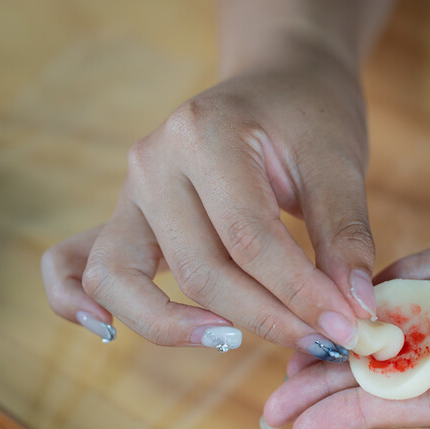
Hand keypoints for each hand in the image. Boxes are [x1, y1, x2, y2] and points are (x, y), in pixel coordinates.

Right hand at [42, 42, 377, 356]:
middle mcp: (154, 162)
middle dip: (265, 319)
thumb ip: (344, 236)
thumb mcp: (338, 163)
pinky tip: (107, 331)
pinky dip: (77, 301)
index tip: (347, 331)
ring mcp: (130, 190)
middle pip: (199, 271)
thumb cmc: (308, 116)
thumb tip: (352, 311)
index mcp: (205, 135)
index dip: (301, 296)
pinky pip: (77, 263)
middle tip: (322, 343)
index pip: (251, 241)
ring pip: (125, 281)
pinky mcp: (125, 215)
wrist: (278, 83)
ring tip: (239, 343)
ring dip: (180, 327)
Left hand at [263, 221, 429, 428]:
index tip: (299, 426)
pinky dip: (409, 270)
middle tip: (275, 390)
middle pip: (406, 364)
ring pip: (419, 313)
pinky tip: (365, 275)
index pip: (426, 403)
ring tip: (302, 332)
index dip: (360, 412)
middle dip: (340, 376)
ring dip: (361, 323)